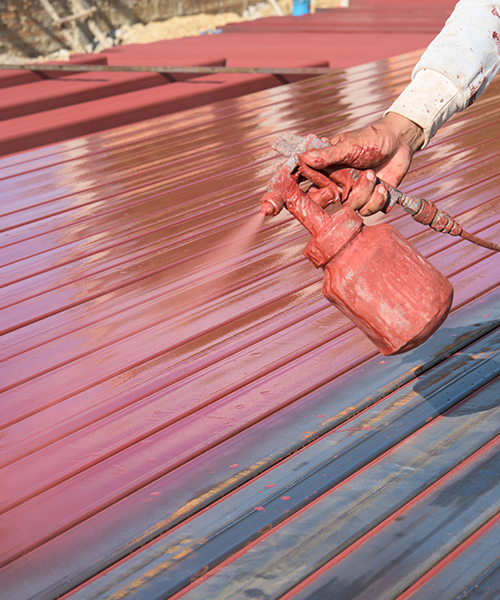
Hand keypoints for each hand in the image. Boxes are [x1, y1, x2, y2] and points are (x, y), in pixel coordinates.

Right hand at [301, 112, 424, 215]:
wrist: (400, 141)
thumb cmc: (371, 138)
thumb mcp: (349, 145)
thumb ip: (328, 155)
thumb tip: (304, 157)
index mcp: (329, 172)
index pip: (314, 190)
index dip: (316, 196)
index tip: (328, 191)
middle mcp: (341, 186)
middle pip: (335, 205)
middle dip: (352, 194)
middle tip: (366, 175)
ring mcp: (356, 194)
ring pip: (354, 208)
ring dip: (367, 193)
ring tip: (374, 175)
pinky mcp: (372, 200)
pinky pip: (370, 211)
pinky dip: (378, 200)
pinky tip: (383, 186)